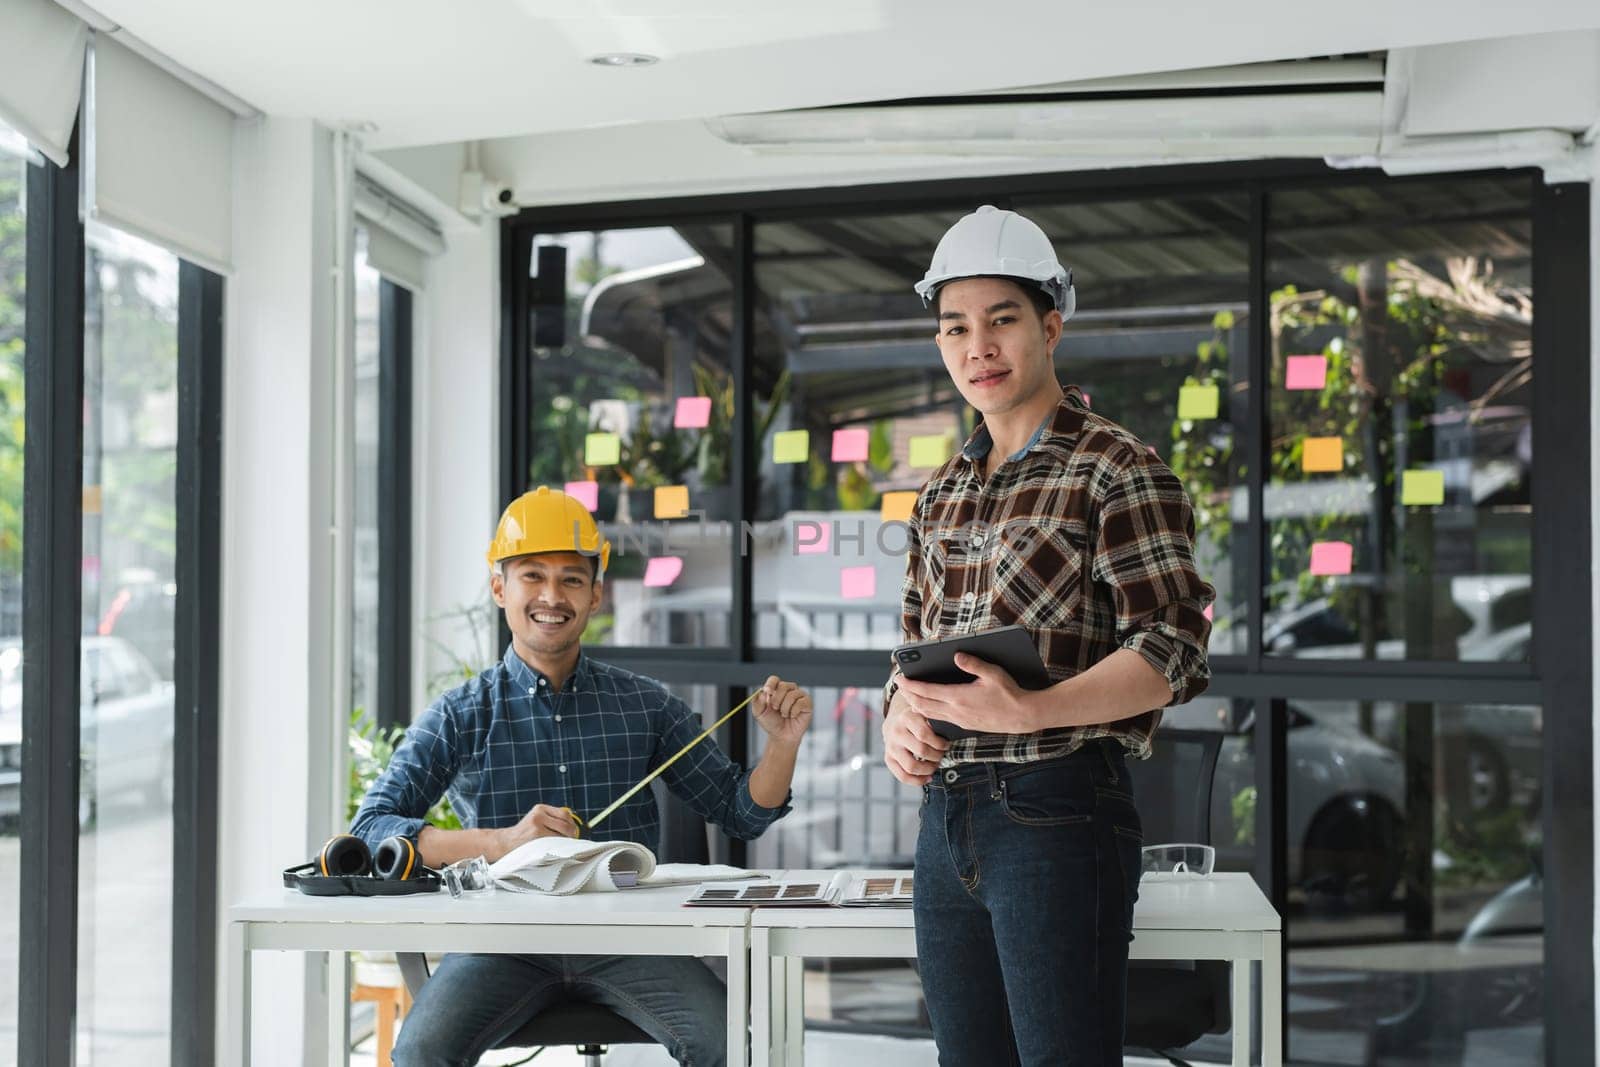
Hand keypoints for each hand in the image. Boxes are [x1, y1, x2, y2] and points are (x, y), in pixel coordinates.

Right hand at [495, 803, 579, 857]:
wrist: (505, 843)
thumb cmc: (524, 835)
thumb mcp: (536, 820)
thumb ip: (551, 820)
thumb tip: (574, 828)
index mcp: (540, 808)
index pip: (564, 813)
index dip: (571, 823)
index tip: (573, 832)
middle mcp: (539, 814)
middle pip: (566, 822)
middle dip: (571, 833)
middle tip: (571, 841)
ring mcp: (537, 825)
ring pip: (562, 833)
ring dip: (566, 840)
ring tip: (562, 845)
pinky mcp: (536, 836)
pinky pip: (555, 841)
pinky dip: (559, 846)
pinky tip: (556, 849)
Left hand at [752, 676, 811, 747]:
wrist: (781, 736)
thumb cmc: (771, 723)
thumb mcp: (759, 713)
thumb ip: (757, 702)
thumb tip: (762, 692)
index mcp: (776, 689)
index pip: (774, 679)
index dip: (771, 684)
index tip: (767, 692)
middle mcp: (789, 690)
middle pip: (783, 685)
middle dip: (777, 699)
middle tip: (775, 709)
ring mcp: (799, 696)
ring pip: (792, 695)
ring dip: (785, 708)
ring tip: (784, 715)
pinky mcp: (807, 703)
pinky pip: (801, 703)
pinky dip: (794, 711)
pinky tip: (792, 716)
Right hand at [882, 684, 946, 786]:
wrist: (895, 722)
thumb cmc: (917, 719)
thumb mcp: (925, 713)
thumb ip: (935, 720)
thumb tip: (952, 733)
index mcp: (906, 718)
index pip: (924, 734)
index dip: (939, 743)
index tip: (947, 745)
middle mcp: (896, 732)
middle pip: (921, 750)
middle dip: (936, 756)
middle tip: (942, 755)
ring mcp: (890, 747)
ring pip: (911, 766)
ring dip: (928, 769)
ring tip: (935, 765)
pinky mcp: (888, 759)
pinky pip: (902, 776)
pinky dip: (917, 781)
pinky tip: (928, 777)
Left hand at [895, 653, 1041, 735]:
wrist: (1022, 716)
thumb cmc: (1010, 693)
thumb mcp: (992, 673)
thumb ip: (973, 664)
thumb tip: (956, 656)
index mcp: (959, 697)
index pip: (926, 691)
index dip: (910, 684)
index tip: (899, 677)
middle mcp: (956, 711)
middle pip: (922, 704)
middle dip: (908, 694)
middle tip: (899, 684)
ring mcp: (959, 721)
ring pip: (929, 714)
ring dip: (916, 704)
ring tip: (909, 694)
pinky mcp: (964, 725)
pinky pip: (939, 720)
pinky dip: (928, 712)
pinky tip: (927, 706)